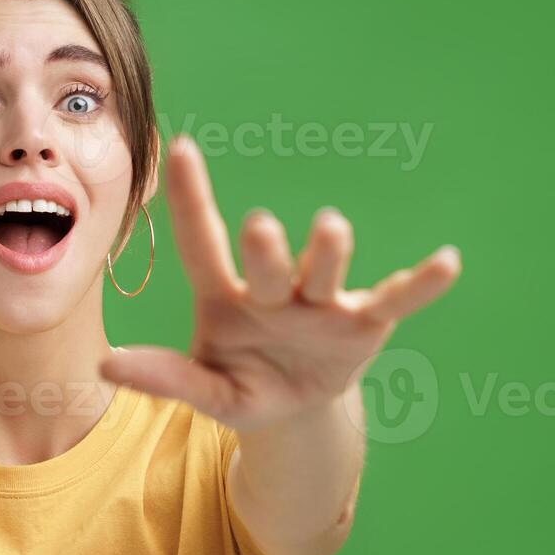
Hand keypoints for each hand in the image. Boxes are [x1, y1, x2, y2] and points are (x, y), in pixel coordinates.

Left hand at [102, 137, 460, 431]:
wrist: (297, 408)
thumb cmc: (245, 383)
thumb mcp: (208, 391)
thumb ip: (167, 378)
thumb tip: (107, 367)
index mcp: (227, 297)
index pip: (202, 242)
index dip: (192, 199)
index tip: (181, 147)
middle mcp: (276, 288)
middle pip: (269, 263)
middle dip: (265, 249)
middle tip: (259, 228)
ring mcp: (322, 302)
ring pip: (325, 270)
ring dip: (329, 251)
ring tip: (331, 228)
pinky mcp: (364, 323)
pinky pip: (395, 299)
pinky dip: (420, 283)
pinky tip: (447, 262)